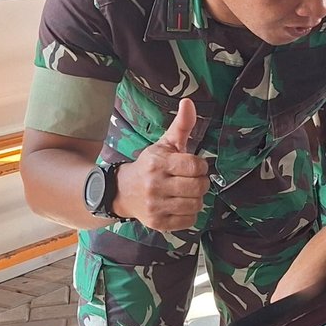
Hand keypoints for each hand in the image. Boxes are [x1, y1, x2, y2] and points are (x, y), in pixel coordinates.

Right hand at [114, 98, 208, 231]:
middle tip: (193, 180)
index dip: (201, 166)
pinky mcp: (158, 223)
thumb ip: (181, 125)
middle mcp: (155, 185)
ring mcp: (155, 206)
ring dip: (197, 198)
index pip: (195, 166)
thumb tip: (189, 101)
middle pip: (198, 187)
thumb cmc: (150, 165)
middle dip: (201, 183)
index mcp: (158, 163)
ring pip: (195, 205)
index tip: (195, 166)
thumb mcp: (164, 144)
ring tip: (187, 192)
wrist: (123, 191)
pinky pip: (189, 221)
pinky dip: (189, 213)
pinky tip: (180, 204)